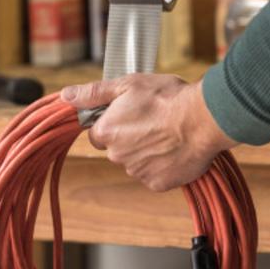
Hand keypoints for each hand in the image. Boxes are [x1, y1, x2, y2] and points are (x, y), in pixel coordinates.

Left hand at [60, 74, 236, 191]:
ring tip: (168, 134)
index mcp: (106, 132)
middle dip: (132, 138)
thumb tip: (66, 95)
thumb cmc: (168, 98)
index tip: (132, 115)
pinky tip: (175, 150)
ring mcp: (138, 172)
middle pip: (117, 149)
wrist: (202, 119)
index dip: (114, 122)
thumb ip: (94, 92)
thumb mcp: (128, 85)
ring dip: (148, 152)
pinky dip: (163, 165)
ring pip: (136, 162)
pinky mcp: (157, 183)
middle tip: (154, 122)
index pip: (99, 133)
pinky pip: (155, 175)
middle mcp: (117, 156)